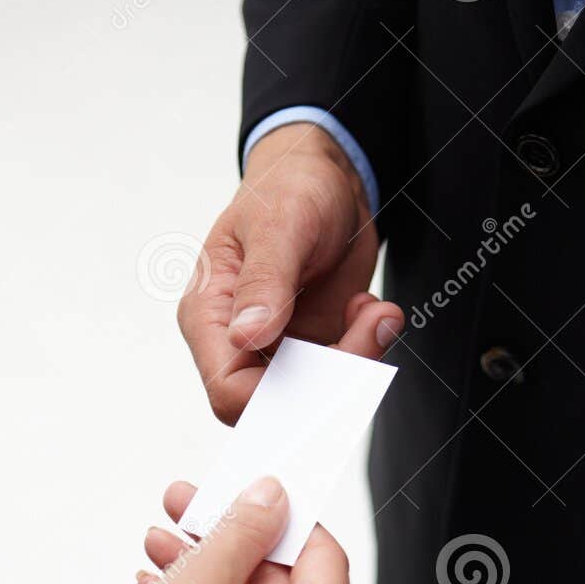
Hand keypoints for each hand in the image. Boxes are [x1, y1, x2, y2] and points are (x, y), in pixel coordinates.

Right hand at [178, 122, 400, 423]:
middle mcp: (238, 341)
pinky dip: (367, 349)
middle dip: (330, 380)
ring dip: (358, 361)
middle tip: (366, 329)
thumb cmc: (287, 188)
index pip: (228, 390)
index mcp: (210, 316)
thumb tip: (248, 335)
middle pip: (275, 404)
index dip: (275, 399)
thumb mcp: (279, 225)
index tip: (326, 367)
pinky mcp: (314, 348)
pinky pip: (341, 377)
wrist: (326, 179)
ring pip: (315, 397)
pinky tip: (369, 309)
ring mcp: (278, 349)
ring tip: (373, 311)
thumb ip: (264, 281)